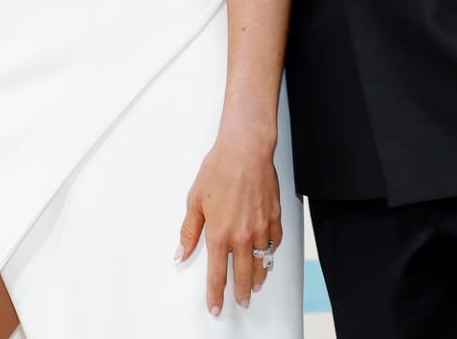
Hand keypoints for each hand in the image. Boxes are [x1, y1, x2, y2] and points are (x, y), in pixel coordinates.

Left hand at [177, 130, 283, 314]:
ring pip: (263, 260)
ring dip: (259, 275)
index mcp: (219, 234)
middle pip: (244, 274)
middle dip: (242, 292)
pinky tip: (269, 254)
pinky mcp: (275, 214)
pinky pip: (275, 240)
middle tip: (242, 301)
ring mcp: (262, 226)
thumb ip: (189, 232)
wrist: (246, 150)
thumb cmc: (219, 170)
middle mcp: (242, 235)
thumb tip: (181, 253)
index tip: (216, 307)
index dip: (216, 294)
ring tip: (257, 285)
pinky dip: (272, 251)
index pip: (217, 275)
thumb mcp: (194, 202)